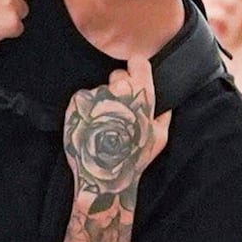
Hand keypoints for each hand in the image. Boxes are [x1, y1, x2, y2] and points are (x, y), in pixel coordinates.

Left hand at [62, 55, 167, 194]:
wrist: (102, 177)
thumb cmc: (134, 159)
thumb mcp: (159, 138)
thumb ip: (163, 115)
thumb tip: (163, 104)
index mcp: (142, 94)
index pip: (138, 64)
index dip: (137, 70)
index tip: (136, 78)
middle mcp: (118, 90)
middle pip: (118, 76)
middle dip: (120, 88)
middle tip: (121, 112)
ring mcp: (96, 96)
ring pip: (101, 90)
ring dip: (104, 102)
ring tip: (105, 126)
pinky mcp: (77, 105)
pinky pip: (84, 99)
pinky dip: (87, 110)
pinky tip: (92, 127)